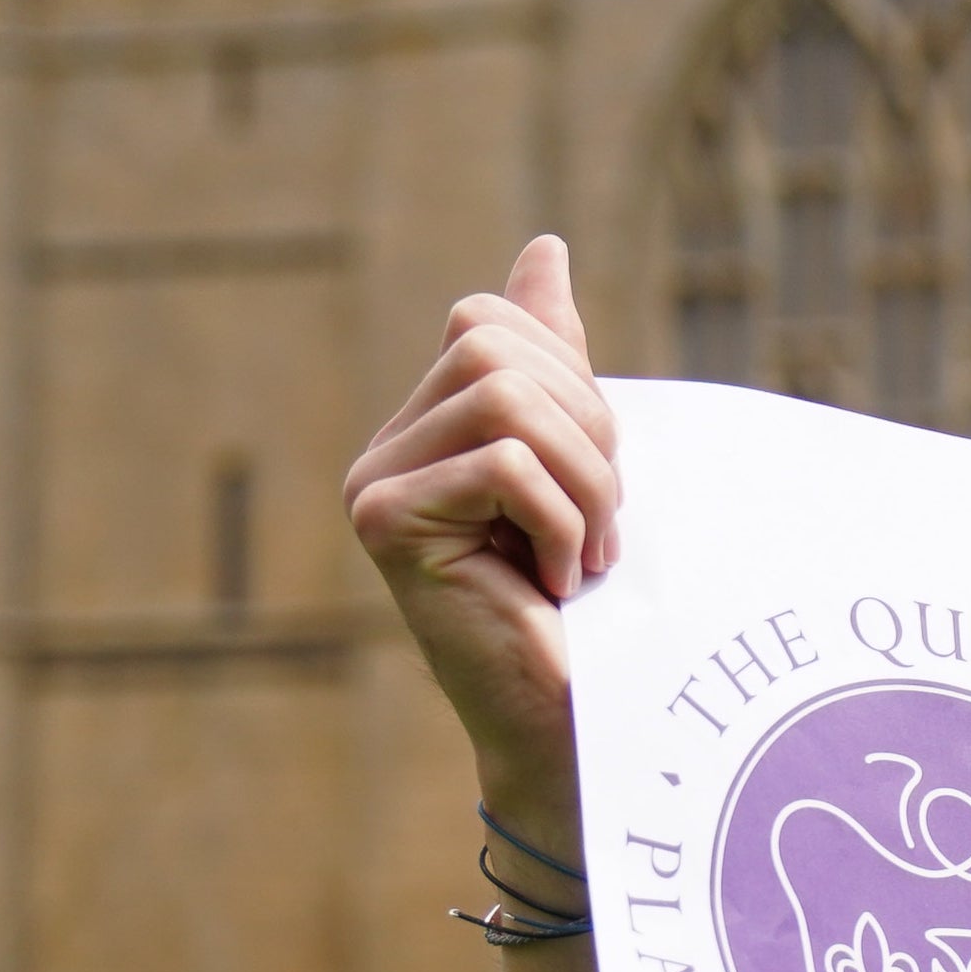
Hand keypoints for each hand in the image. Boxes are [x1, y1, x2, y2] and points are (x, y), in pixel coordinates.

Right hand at [343, 235, 620, 842]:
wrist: (579, 724)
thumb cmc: (595, 608)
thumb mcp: (588, 463)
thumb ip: (557, 360)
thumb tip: (545, 247)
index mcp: (430, 426)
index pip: (494, 323)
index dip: (575, 387)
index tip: (595, 484)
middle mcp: (386, 448)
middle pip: (498, 351)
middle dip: (587, 434)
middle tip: (597, 529)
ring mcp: (374, 483)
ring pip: (508, 401)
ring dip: (583, 483)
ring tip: (582, 556)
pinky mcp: (384, 522)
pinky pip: (506, 465)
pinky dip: (561, 524)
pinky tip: (554, 585)